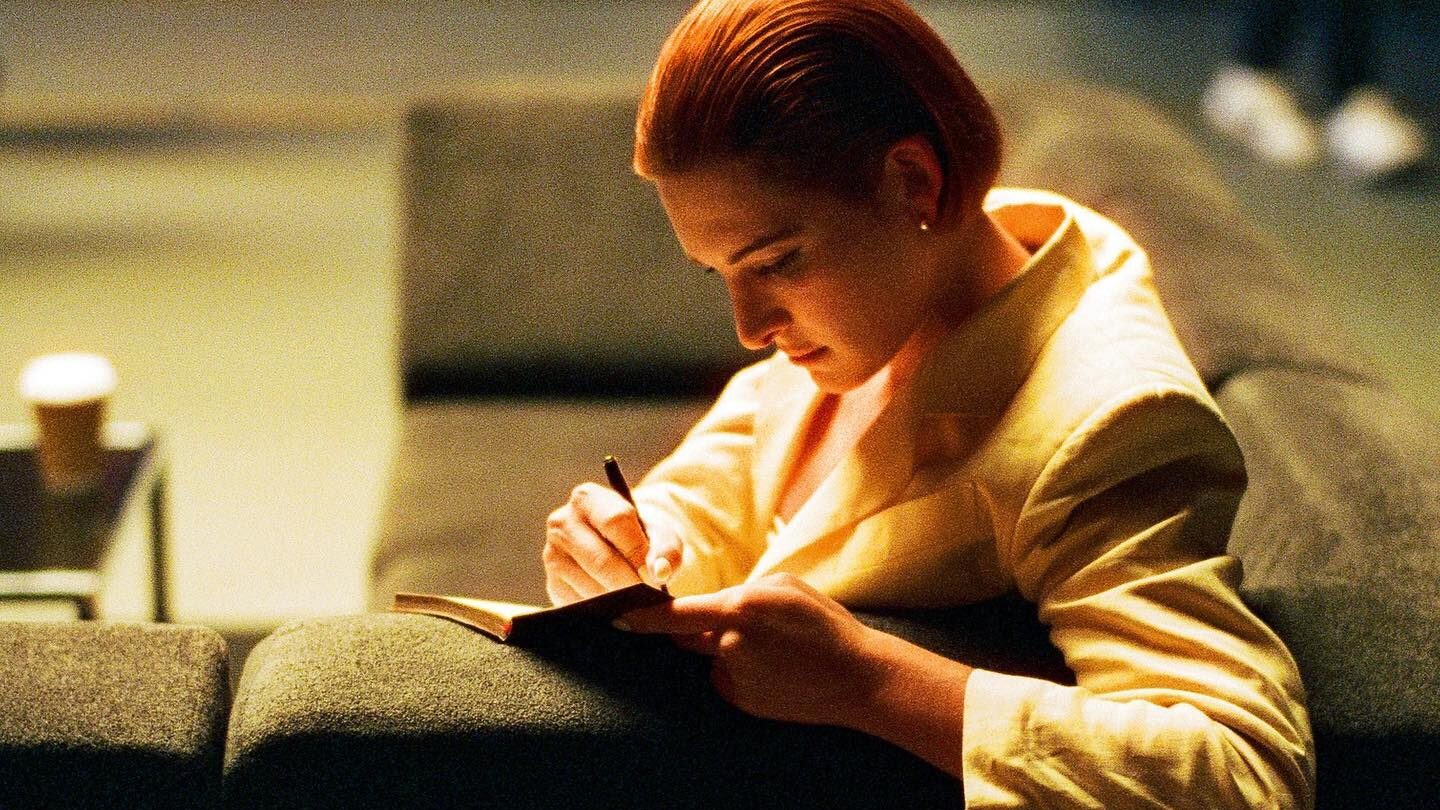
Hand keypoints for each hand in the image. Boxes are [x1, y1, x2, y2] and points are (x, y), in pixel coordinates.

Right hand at [543, 482, 682, 604]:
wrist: (619, 549)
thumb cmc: (641, 536)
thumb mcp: (661, 533)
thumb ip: (666, 549)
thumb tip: (659, 572)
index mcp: (588, 499)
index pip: (615, 522)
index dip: (639, 550)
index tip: (656, 574)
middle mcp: (562, 522)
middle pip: (601, 559)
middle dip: (630, 584)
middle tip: (652, 601)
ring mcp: (552, 555)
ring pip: (590, 586)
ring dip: (619, 603)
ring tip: (640, 606)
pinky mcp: (553, 584)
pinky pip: (581, 605)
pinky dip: (604, 613)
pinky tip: (620, 611)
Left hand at [617, 573, 890, 727]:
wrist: (858, 678)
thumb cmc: (824, 624)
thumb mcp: (784, 586)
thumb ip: (741, 591)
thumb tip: (716, 603)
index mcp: (738, 608)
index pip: (674, 614)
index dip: (642, 617)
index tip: (618, 617)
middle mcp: (729, 645)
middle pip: (690, 636)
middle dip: (698, 630)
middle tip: (742, 628)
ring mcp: (734, 677)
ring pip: (713, 657)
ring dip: (730, 651)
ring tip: (777, 652)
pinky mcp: (742, 700)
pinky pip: (728, 679)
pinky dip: (743, 673)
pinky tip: (776, 672)